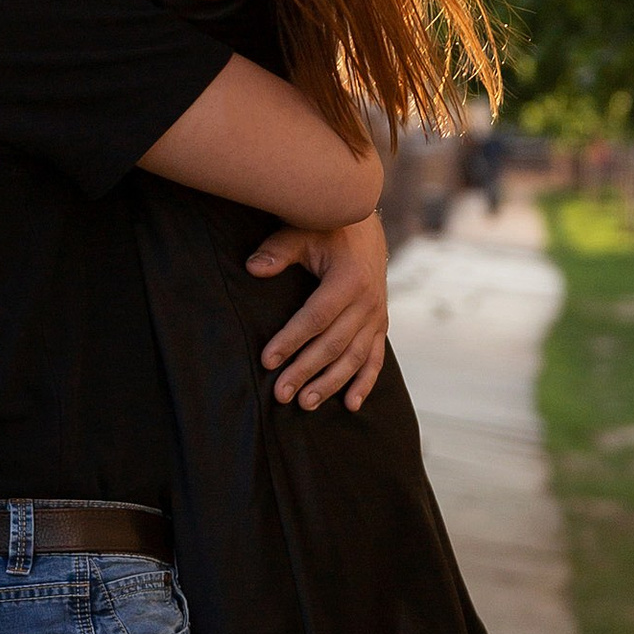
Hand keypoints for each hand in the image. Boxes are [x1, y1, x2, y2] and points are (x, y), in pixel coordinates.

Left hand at [250, 212, 387, 411]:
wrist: (366, 228)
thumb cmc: (328, 229)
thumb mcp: (303, 231)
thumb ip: (279, 250)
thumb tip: (253, 268)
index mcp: (349, 280)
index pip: (316, 318)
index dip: (291, 340)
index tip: (267, 360)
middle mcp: (368, 301)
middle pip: (333, 344)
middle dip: (306, 371)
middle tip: (281, 393)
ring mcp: (377, 316)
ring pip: (353, 357)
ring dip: (331, 383)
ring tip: (305, 403)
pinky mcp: (380, 325)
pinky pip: (375, 359)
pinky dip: (365, 383)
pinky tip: (351, 405)